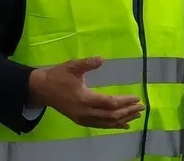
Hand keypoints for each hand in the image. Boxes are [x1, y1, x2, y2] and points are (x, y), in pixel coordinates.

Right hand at [28, 57, 143, 128]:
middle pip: (112, 115)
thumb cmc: (58, 76)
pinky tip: (124, 124)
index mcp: (84, 98)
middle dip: (128, 111)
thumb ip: (88, 63)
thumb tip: (102, 58)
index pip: (110, 103)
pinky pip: (101, 126)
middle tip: (142, 107)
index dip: (125, 101)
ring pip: (108, 123)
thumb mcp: (72, 66)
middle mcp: (85, 112)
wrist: (41, 89)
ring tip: (136, 115)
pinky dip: (114, 126)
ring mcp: (83, 118)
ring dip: (123, 119)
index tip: (137, 98)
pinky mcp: (81, 121)